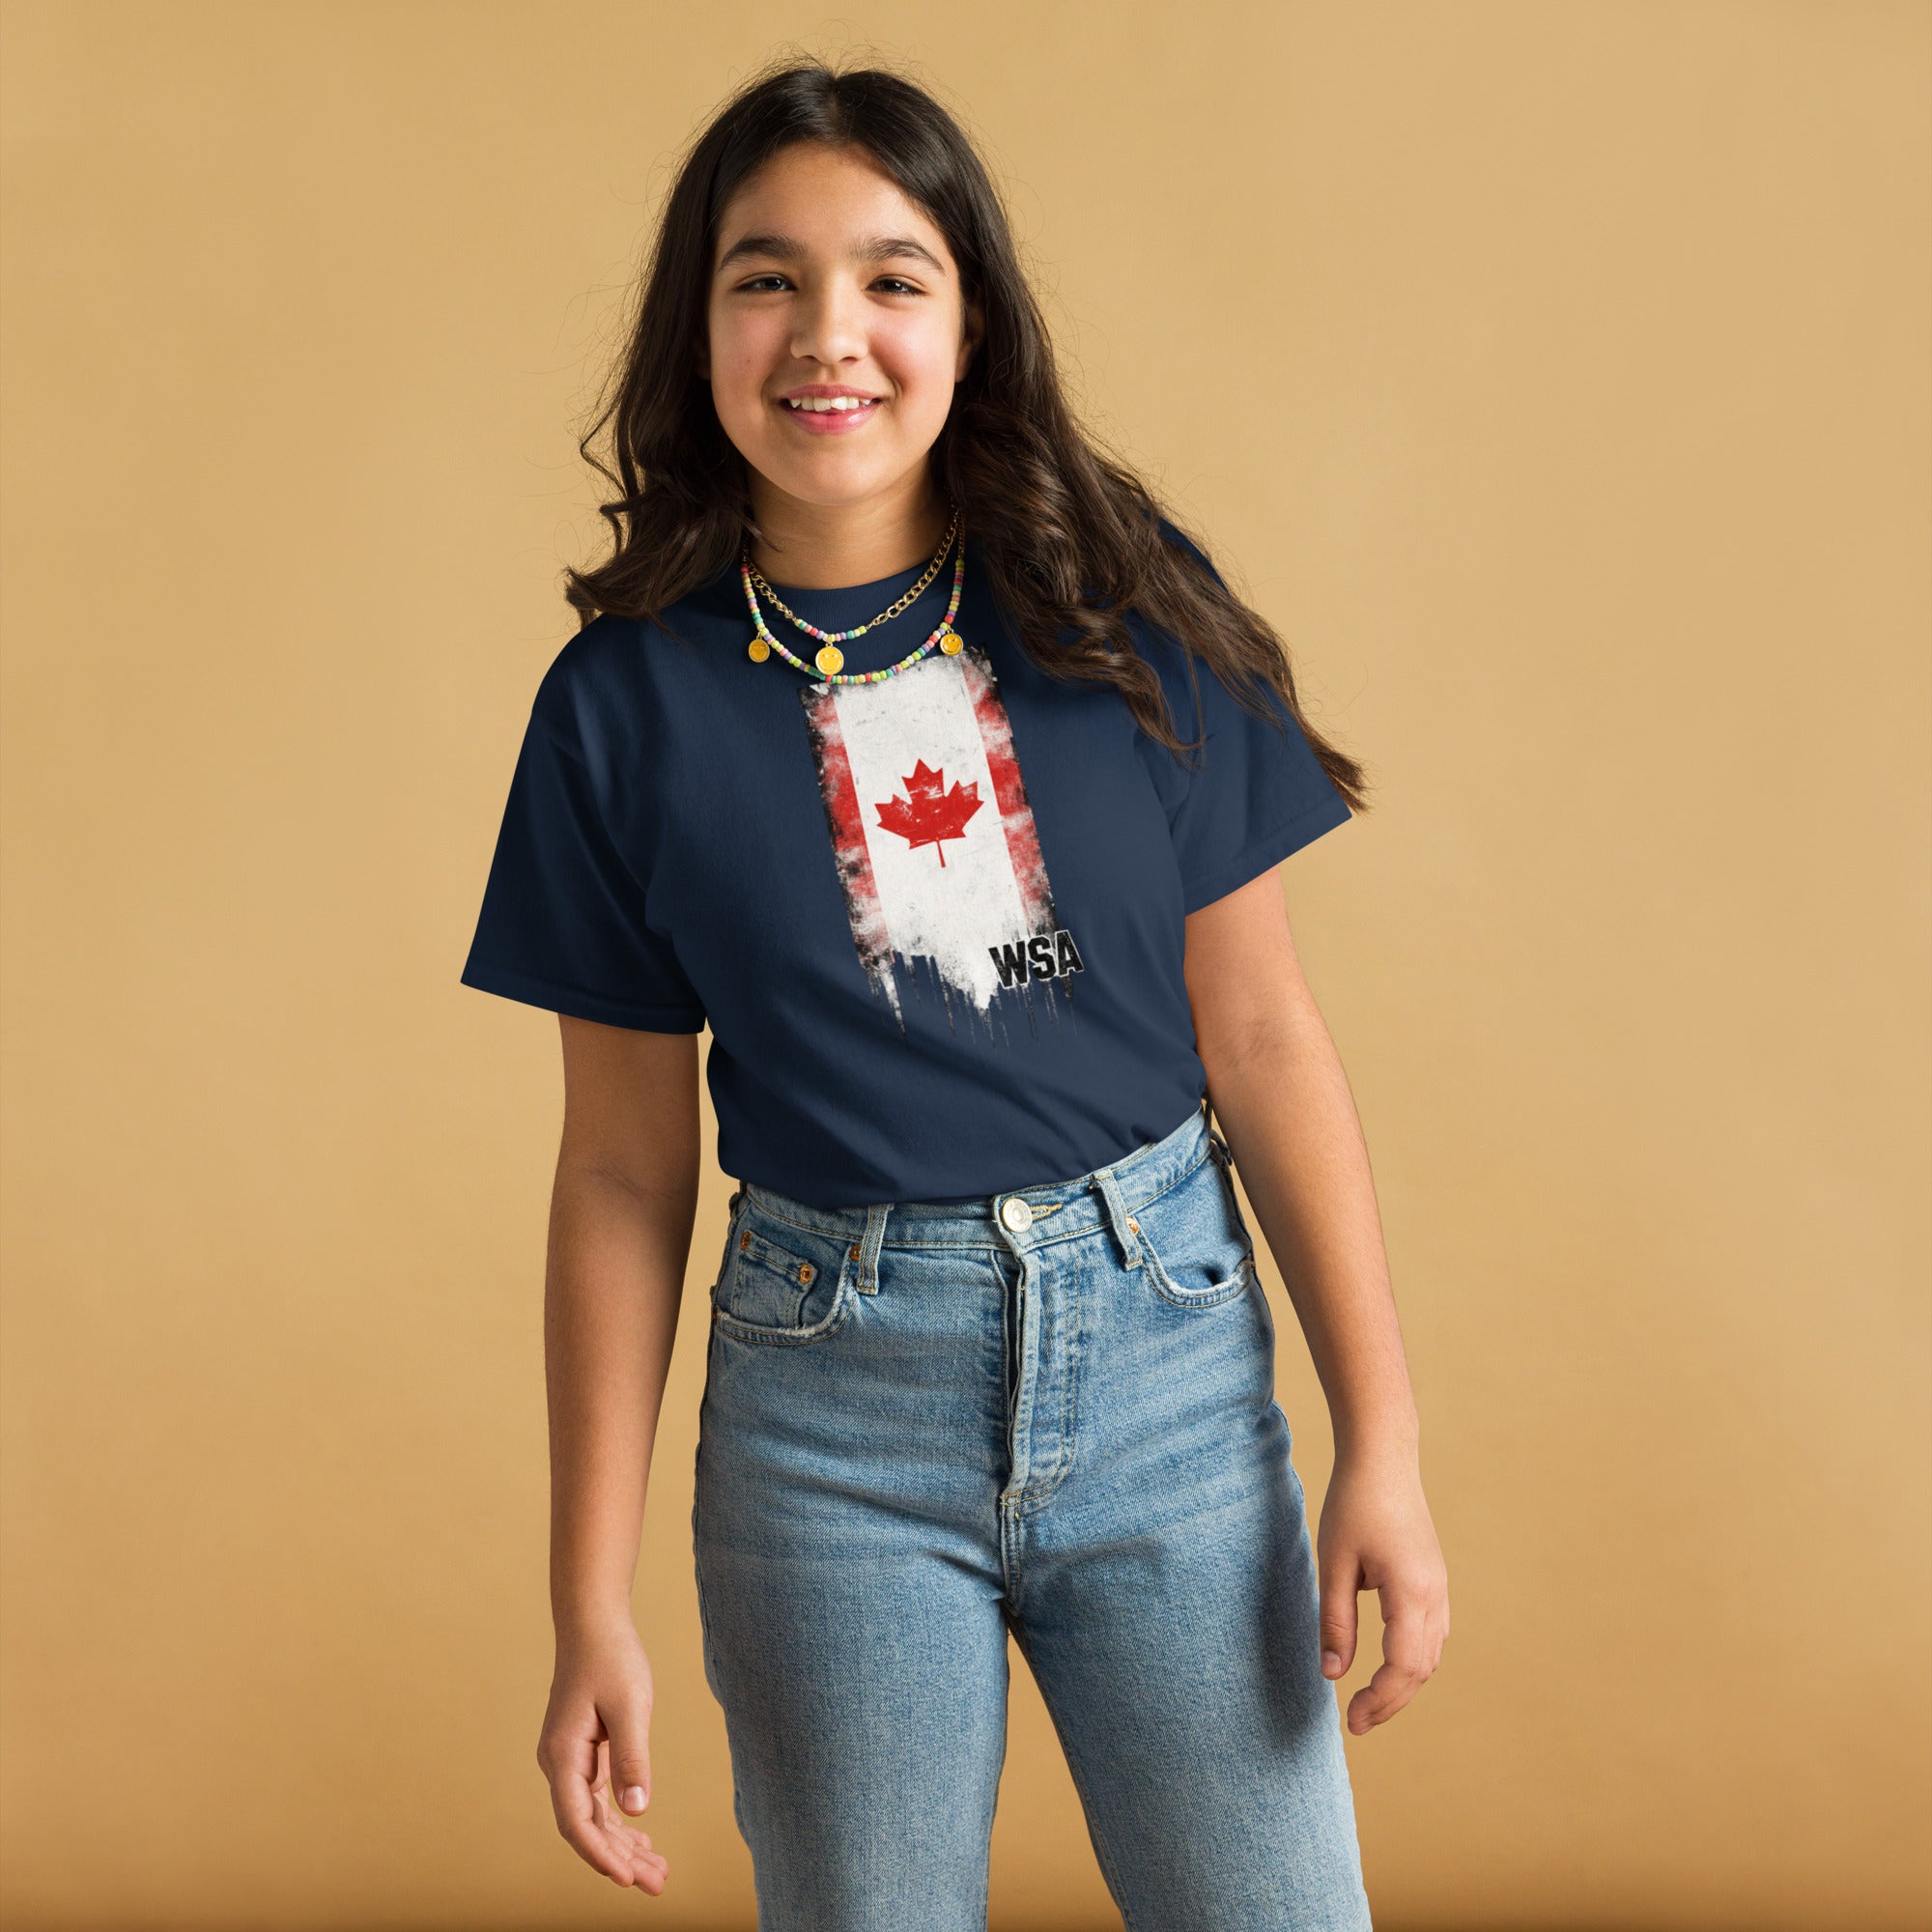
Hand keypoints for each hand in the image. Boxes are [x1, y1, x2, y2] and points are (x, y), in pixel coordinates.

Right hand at [536, 1620, 668, 1894]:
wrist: (593, 1624)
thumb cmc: (611, 1658)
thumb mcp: (629, 1706)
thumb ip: (632, 1758)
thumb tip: (636, 1810)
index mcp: (563, 1756)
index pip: (576, 1822)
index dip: (600, 1855)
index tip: (627, 1880)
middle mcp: (559, 1765)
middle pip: (586, 1827)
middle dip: (620, 1860)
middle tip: (658, 1885)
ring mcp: (570, 1761)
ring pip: (593, 1818)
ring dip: (622, 1846)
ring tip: (658, 1873)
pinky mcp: (583, 1754)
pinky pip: (598, 1800)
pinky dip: (620, 1822)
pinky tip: (642, 1841)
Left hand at [1316, 1447, 1448, 1734]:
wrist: (1383, 1458)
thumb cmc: (1353, 1504)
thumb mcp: (1334, 1563)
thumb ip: (1335, 1621)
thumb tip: (1332, 1675)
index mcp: (1411, 1593)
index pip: (1402, 1667)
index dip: (1379, 1700)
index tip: (1351, 1721)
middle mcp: (1435, 1596)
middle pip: (1421, 1669)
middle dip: (1391, 1701)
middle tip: (1356, 1722)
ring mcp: (1440, 1588)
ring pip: (1431, 1656)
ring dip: (1404, 1685)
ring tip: (1370, 1702)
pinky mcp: (1434, 1580)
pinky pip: (1432, 1636)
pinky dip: (1413, 1661)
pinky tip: (1389, 1668)